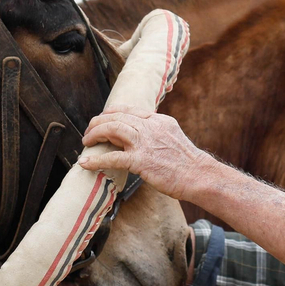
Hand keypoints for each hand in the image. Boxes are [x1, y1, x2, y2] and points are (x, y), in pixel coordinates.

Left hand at [79, 104, 212, 200]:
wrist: (199, 175)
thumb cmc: (187, 162)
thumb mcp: (173, 137)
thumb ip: (156, 133)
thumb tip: (139, 137)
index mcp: (158, 120)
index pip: (128, 110)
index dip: (111, 113)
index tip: (101, 119)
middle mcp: (150, 127)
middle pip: (117, 117)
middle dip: (98, 123)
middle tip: (89, 132)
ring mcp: (145, 142)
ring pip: (112, 129)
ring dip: (95, 134)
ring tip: (86, 142)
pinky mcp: (141, 160)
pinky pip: (112, 157)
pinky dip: (96, 160)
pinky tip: (85, 163)